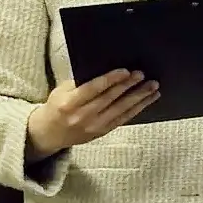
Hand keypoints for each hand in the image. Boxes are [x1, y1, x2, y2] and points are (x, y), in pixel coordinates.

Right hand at [26, 68, 158, 160]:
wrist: (50, 133)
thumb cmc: (57, 106)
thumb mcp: (61, 91)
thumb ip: (81, 82)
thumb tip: (106, 69)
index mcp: (69, 103)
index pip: (93, 89)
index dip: (111, 80)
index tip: (125, 71)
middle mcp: (82, 116)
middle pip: (110, 99)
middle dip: (128, 86)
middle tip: (142, 75)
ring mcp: (94, 126)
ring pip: (121, 110)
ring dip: (139, 97)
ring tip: (153, 86)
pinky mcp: (103, 132)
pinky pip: (124, 119)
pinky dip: (138, 108)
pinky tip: (149, 99)